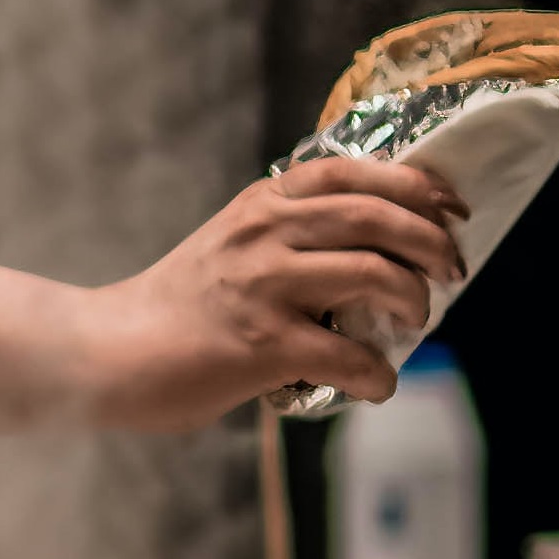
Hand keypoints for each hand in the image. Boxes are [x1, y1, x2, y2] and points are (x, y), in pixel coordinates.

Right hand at [84, 158, 469, 429]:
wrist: (106, 354)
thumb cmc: (169, 312)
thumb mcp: (227, 247)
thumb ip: (284, 239)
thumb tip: (366, 260)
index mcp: (260, 205)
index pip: (354, 172)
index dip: (416, 186)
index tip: (451, 207)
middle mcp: (265, 234)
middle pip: (379, 216)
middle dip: (432, 243)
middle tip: (449, 271)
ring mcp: (265, 287)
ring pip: (374, 275)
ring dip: (413, 302)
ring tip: (415, 321)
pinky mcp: (263, 343)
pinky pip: (348, 357)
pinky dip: (378, 375)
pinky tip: (377, 386)